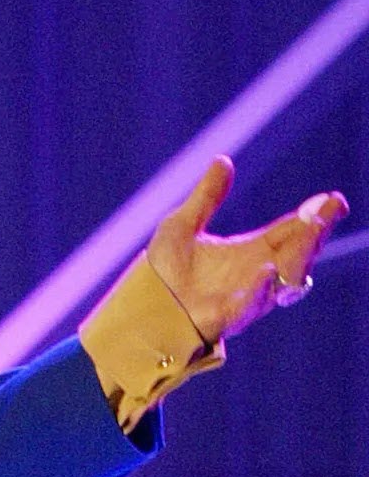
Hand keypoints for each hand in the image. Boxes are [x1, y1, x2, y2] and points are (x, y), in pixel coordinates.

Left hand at [147, 155, 348, 340]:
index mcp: (251, 251)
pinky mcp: (229, 315)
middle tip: (328, 209)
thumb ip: (206, 196)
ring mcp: (248, 296)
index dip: (313, 216)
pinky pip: (251, 303)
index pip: (291, 231)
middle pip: (299, 251)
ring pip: (287, 277)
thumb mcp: (182, 224)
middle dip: (316, 231)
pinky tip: (266, 268)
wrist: (143, 305)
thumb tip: (223, 160)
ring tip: (312, 229)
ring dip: (300, 253)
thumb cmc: (165, 269)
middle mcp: (258, 273)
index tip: (332, 199)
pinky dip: (260, 286)